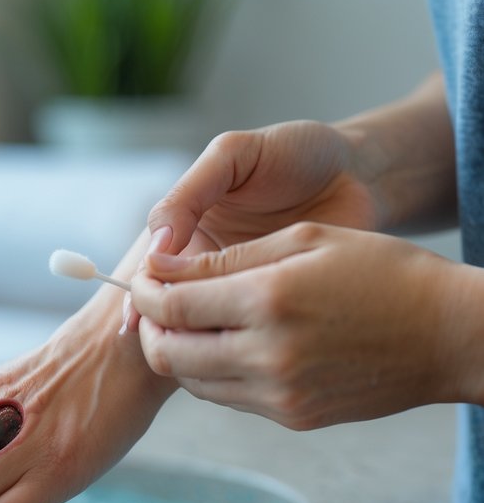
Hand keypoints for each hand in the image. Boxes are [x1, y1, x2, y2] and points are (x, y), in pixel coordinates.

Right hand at [120, 120, 380, 334]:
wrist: (361, 170)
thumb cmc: (296, 153)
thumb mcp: (234, 156)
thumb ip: (190, 192)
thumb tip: (157, 247)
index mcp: (189, 235)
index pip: (150, 276)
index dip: (142, 298)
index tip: (141, 314)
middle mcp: (212, 268)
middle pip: (171, 310)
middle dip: (163, 328)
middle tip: (162, 340)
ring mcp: (248, 291)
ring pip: (209, 329)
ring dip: (200, 342)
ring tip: (201, 343)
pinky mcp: (282, 307)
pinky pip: (256, 334)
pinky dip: (244, 347)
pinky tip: (241, 349)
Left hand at [132, 222, 476, 428]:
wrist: (448, 334)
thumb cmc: (381, 272)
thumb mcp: (304, 241)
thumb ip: (226, 258)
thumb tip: (160, 266)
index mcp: (268, 299)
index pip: (169, 306)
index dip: (142, 291)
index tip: (141, 277)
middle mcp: (267, 353)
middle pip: (167, 352)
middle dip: (149, 326)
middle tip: (155, 304)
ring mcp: (279, 394)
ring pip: (191, 380)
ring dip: (177, 351)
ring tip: (191, 322)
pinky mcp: (291, 416)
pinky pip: (226, 397)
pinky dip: (212, 371)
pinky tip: (228, 343)